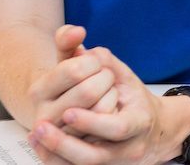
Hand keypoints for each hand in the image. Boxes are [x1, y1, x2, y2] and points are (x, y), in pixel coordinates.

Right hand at [26, 26, 118, 132]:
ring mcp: (62, 138)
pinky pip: (108, 130)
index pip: (74, 69)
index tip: (94, 63)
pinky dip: (114, 114)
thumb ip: (67, 40)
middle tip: (105, 78)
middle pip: (89, 90)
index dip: (93, 62)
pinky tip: (108, 110)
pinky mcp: (79, 150)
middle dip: (105, 78)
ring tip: (106, 94)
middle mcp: (45, 117)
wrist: (67, 114)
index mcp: (38, 91)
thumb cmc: (71, 84)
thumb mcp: (66, 59)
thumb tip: (76, 31)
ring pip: (101, 111)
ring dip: (112, 96)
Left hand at [28, 48, 189, 164]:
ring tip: (36, 137)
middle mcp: (130, 147)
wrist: (153, 130)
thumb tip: (77, 37)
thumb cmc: (133, 99)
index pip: (118, 127)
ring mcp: (116, 163)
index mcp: (140, 120)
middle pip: (97, 155)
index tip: (69, 111)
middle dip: (67, 144)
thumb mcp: (122, 74)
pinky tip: (40, 147)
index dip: (93, 122)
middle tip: (41, 126)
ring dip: (57, 154)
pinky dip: (57, 161)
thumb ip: (100, 58)